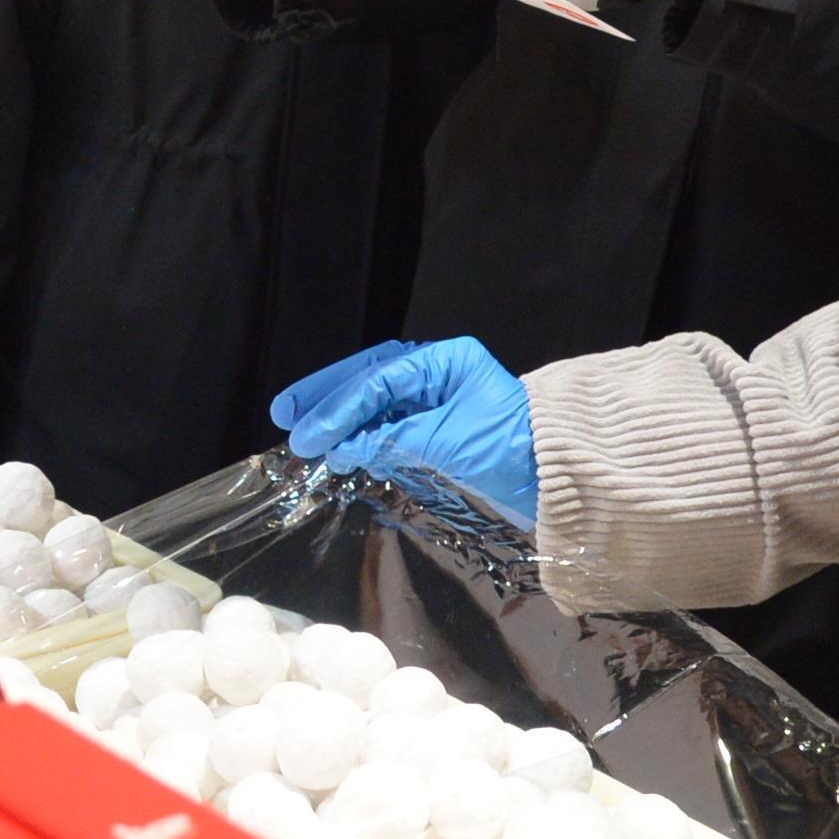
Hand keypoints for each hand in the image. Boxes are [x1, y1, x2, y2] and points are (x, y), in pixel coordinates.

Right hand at [274, 333, 537, 523]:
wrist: (554, 477)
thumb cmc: (508, 449)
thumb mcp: (445, 441)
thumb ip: (390, 438)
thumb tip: (341, 446)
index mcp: (444, 360)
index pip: (378, 379)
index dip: (338, 407)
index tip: (306, 434)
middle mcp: (437, 371)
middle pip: (369, 378)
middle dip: (326, 397)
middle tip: (284, 414)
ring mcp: (436, 397)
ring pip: (375, 400)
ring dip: (340, 417)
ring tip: (304, 436)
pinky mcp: (437, 424)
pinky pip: (389, 422)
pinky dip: (362, 435)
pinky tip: (339, 448)